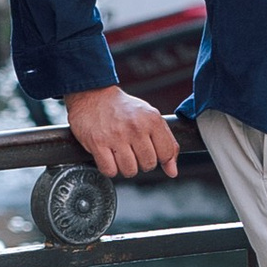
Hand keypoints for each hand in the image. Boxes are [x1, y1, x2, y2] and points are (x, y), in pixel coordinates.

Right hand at [63, 83, 179, 177]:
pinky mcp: (97, 143)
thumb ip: (166, 143)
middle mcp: (135, 127)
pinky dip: (109, 168)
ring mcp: (116, 136)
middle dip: (141, 162)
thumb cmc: (124, 109)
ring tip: (120, 153)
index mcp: (152, 120)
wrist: (94, 95)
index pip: (166, 154)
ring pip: (130, 171)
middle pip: (148, 165)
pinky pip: (110, 171)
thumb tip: (172, 172)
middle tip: (132, 150)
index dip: (159, 157)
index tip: (150, 150)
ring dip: (124, 167)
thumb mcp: (150, 118)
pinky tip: (108, 155)